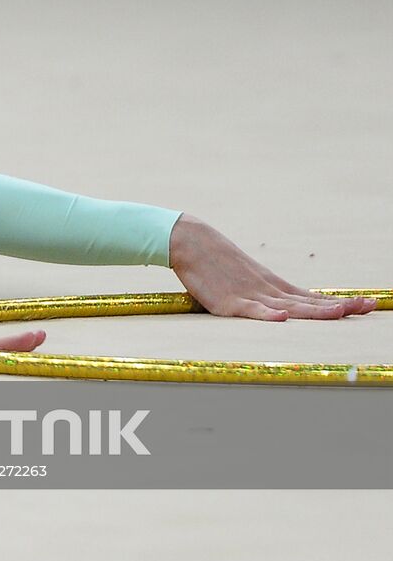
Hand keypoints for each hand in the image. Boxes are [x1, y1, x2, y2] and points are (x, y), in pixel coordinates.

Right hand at [169, 214, 375, 320]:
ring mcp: (249, 296)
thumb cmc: (216, 261)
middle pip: (309, 302)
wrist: (191, 242)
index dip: (340, 302)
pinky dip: (267, 315)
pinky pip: (250, 310)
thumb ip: (264, 294)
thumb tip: (283, 308)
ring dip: (315, 310)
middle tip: (369, 305)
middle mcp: (268, 291)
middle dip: (341, 306)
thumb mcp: (247, 277)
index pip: (313, 297)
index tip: (367, 302)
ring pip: (288, 307)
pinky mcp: (227, 303)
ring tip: (340, 311)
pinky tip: (282, 318)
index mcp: (273, 286)